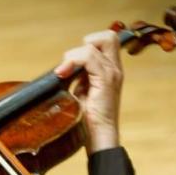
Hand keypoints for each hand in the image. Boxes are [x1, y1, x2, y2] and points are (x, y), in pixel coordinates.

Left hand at [54, 30, 122, 153]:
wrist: (99, 138)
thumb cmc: (89, 120)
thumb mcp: (81, 93)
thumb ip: (77, 77)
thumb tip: (61, 68)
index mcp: (110, 71)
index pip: (105, 41)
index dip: (88, 44)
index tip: (73, 64)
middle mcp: (114, 69)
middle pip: (107, 36)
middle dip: (85, 44)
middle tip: (72, 65)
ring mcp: (112, 74)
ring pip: (93, 45)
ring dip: (72, 56)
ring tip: (64, 73)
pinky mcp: (106, 80)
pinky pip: (90, 57)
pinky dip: (73, 62)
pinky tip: (63, 74)